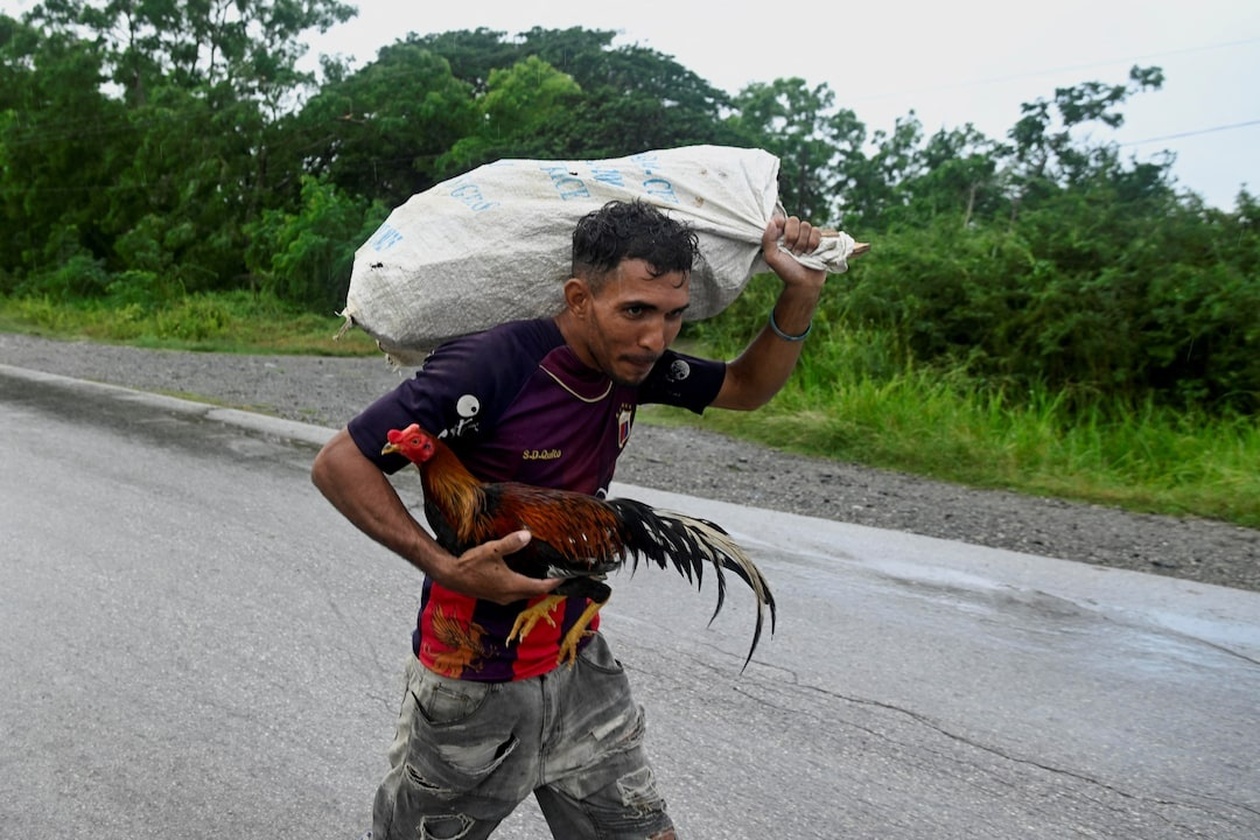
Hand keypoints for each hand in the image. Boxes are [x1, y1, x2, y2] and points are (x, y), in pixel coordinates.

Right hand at [435, 530, 560, 604]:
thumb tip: (527, 535)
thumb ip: (510, 543)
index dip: (555, 582)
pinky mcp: (496, 596)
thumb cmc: (470, 564)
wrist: (451, 576)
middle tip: (559, 574)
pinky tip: (525, 576)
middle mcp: (510, 595)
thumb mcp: (492, 550)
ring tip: (545, 574)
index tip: (567, 575)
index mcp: (512, 585)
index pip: (541, 587)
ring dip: (536, 586)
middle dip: (548, 584)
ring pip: (526, 594)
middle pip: (536, 592)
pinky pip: (517, 594)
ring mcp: (502, 598)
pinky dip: (525, 586)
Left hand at [761, 214, 826, 291]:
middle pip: (794, 220)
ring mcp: (805, 235)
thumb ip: (767, 240)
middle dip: (793, 236)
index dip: (781, 225)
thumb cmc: (786, 271)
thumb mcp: (771, 258)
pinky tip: (810, 253)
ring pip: (806, 225)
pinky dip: (813, 243)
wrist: (804, 283)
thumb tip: (771, 222)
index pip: (780, 218)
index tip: (780, 239)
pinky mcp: (818, 239)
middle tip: (791, 250)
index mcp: (779, 235)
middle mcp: (792, 232)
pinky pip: (817, 231)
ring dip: (803, 242)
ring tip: (801, 254)